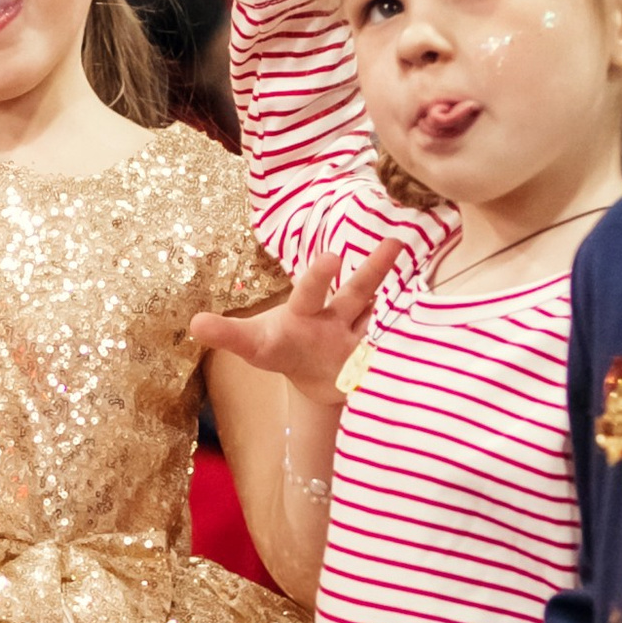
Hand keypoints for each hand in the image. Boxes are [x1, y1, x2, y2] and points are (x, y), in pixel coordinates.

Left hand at [188, 232, 403, 396]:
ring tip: (402, 249)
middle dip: (369, 272)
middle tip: (383, 246)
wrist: (318, 376)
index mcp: (303, 312)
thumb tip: (192, 321)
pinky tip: (429, 326)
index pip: (309, 293)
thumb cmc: (284, 349)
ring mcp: (360, 334)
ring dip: (392, 287)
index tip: (331, 257)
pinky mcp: (376, 356)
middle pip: (354, 292)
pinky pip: (394, 344)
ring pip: (381, 309)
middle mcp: (335, 315)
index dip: (319, 277)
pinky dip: (409, 339)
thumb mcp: (256, 346)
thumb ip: (228, 335)